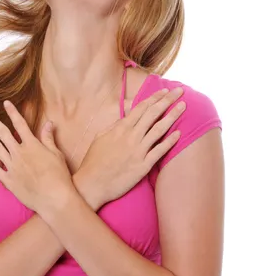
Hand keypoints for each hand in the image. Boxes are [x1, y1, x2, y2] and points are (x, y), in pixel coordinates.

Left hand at [0, 101, 73, 212]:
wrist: (55, 198)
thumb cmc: (59, 176)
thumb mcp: (57, 154)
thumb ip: (49, 138)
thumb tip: (49, 122)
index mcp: (32, 145)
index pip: (20, 124)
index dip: (13, 112)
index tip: (5, 102)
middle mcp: (19, 153)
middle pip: (3, 133)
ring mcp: (12, 167)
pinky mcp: (9, 181)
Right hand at [74, 87, 186, 209]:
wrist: (92, 184)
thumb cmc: (94, 161)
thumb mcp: (100, 137)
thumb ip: (114, 125)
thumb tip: (125, 115)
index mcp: (120, 128)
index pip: (141, 108)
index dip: (155, 98)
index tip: (165, 91)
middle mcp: (131, 136)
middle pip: (153, 114)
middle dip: (168, 100)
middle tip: (180, 91)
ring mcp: (138, 151)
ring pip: (159, 129)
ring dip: (173, 116)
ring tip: (183, 106)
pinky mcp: (143, 166)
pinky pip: (159, 151)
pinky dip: (170, 141)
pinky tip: (179, 133)